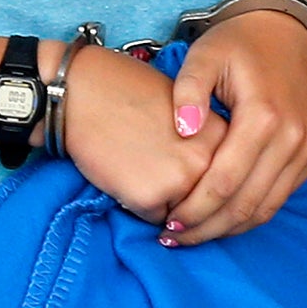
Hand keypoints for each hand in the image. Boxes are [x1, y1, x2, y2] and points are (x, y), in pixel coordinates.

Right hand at [57, 44, 223, 225]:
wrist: (82, 89)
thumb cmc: (128, 92)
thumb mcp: (184, 108)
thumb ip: (203, 142)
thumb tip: (211, 183)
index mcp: (221, 135)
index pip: (224, 179)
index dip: (203, 182)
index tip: (181, 169)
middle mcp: (207, 159)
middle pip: (205, 203)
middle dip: (184, 197)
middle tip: (154, 164)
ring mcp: (180, 180)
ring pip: (180, 215)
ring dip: (162, 202)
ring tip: (137, 163)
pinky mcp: (149, 196)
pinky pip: (150, 218)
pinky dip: (136, 204)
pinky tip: (122, 171)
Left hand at [159, 9, 306, 245]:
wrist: (287, 30)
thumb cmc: (239, 42)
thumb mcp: (204, 55)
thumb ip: (188, 92)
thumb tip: (183, 132)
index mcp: (264, 115)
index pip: (225, 181)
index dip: (195, 209)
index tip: (167, 224)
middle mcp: (293, 137)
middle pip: (247, 203)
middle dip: (208, 227)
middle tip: (174, 238)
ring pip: (267, 206)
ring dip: (230, 227)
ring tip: (195, 234)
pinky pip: (282, 195)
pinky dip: (252, 211)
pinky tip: (224, 216)